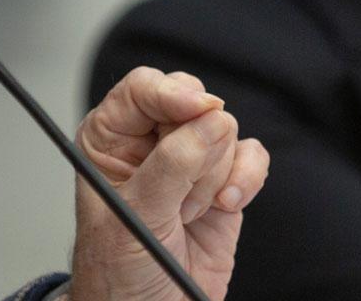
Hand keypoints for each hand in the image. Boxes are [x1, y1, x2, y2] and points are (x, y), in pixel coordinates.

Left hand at [65, 67, 268, 300]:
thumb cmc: (119, 272)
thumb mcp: (134, 217)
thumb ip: (170, 167)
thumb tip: (209, 122)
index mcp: (109, 137)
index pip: (142, 88)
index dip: (171, 93)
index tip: (197, 110)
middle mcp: (149, 141)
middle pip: (191, 101)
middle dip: (195, 146)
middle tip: (179, 191)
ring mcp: (189, 160)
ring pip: (223, 129)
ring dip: (212, 175)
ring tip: (186, 213)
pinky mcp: (223, 182)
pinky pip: (251, 155)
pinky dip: (246, 179)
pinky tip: (224, 205)